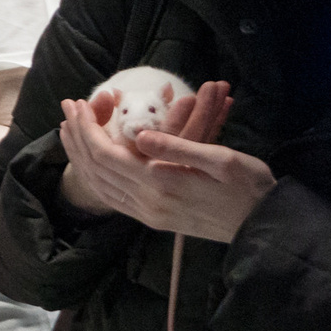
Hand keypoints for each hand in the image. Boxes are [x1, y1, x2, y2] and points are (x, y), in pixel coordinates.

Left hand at [56, 80, 270, 240]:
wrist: (263, 227)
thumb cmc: (249, 186)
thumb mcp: (220, 159)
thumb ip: (177, 147)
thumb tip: (138, 135)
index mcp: (160, 183)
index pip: (106, 153)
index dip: (87, 128)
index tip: (78, 103)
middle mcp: (146, 203)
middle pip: (95, 168)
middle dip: (77, 136)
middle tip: (67, 108)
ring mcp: (148, 214)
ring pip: (98, 184)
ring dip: (80, 156)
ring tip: (69, 131)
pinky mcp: (153, 219)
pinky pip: (111, 198)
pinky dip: (94, 176)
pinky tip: (91, 163)